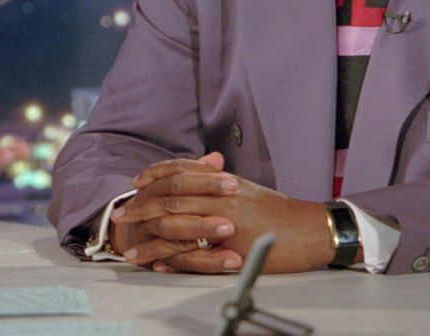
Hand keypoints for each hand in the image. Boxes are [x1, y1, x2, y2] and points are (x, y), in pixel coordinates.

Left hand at [113, 154, 335, 273]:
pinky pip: (195, 255)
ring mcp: (224, 223)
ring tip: (131, 251)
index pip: (180, 173)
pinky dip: (173, 260)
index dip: (154, 176)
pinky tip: (159, 265)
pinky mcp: (231, 249)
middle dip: (141, 208)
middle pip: (171, 199)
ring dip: (150, 240)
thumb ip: (220, 178)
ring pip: (177, 228)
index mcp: (222, 181)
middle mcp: (219, 197)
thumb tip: (204, 165)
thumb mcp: (247, 187)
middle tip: (120, 217)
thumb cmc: (280, 210)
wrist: (309, 228)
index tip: (136, 182)